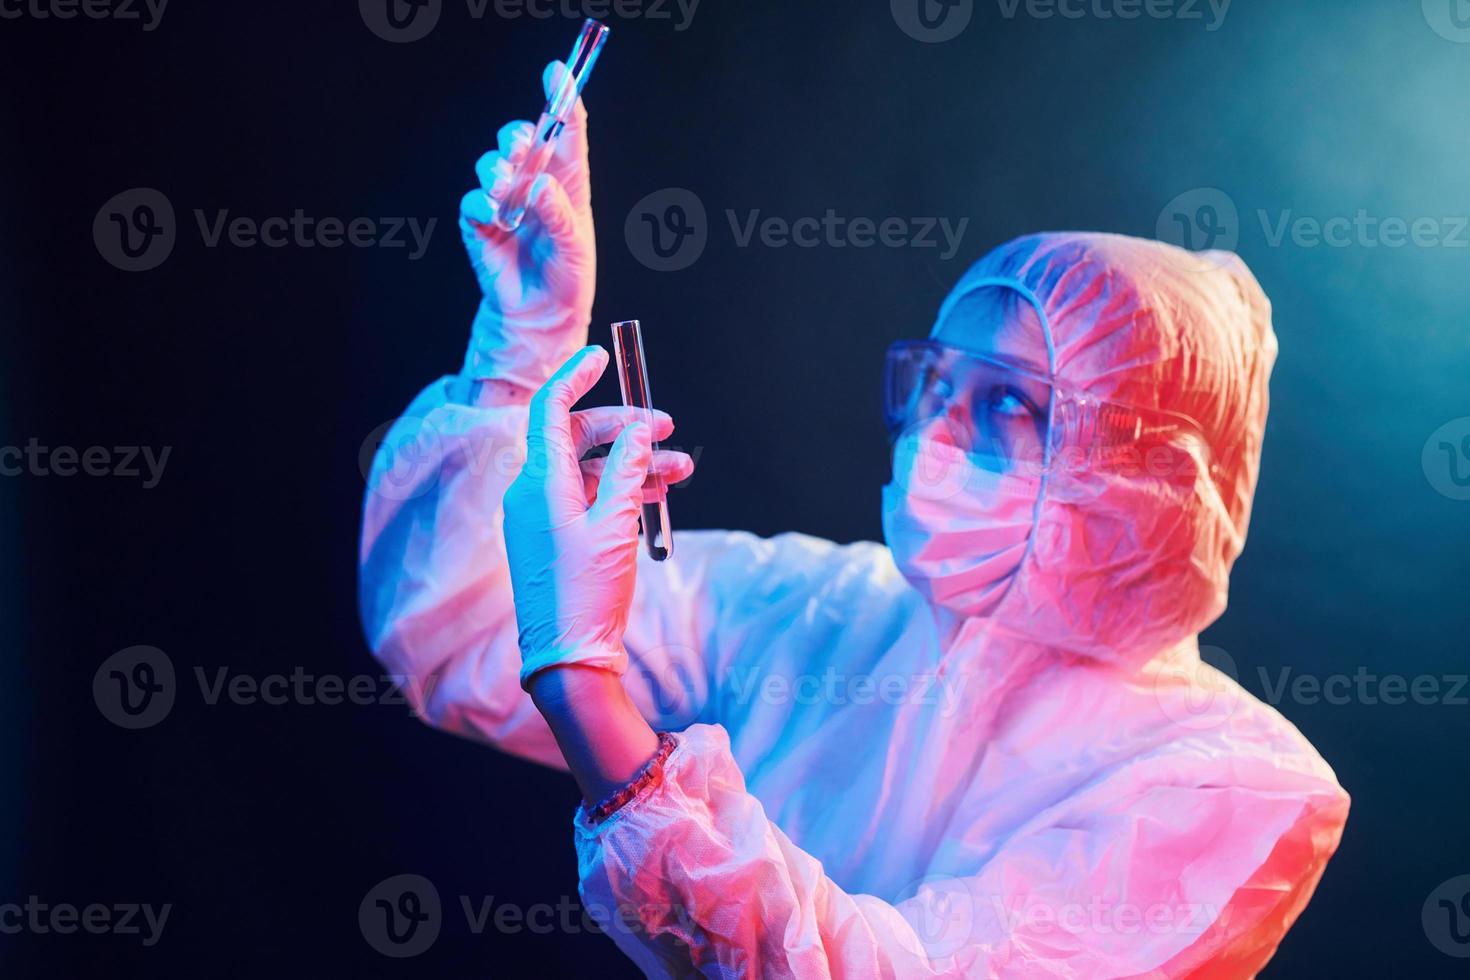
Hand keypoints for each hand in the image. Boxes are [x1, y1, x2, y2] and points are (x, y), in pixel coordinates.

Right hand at [460, 61, 595, 392]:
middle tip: (520, 147)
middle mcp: (534, 184)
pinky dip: (481, 204)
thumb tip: (538, 185)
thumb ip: (559, 214)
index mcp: (567, 183)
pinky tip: (495, 217)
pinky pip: (472, 201)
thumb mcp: (576, 246)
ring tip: (506, 192)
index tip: (558, 73)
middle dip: (516, 135)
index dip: (562, 99)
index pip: (565, 133)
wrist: (542, 315)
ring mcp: (504, 201)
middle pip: (520, 138)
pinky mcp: (481, 223)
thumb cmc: (568, 279)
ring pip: (491, 164)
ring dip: (497, 171)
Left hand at [503, 347, 694, 687]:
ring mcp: (544, 515)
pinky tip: (659, 495)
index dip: (576, 378)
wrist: (568, 659)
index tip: (604, 357)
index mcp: (540, 482)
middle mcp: (535, 492)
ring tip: (682, 470)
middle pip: (578, 437)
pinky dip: (623, 489)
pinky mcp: (557, 537)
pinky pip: (590, 497)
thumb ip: (627, 469)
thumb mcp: (616, 525)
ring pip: (592, 469)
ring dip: (635, 463)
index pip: (551, 410)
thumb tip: (639, 429)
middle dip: (625, 428)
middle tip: (667, 427)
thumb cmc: (587, 593)